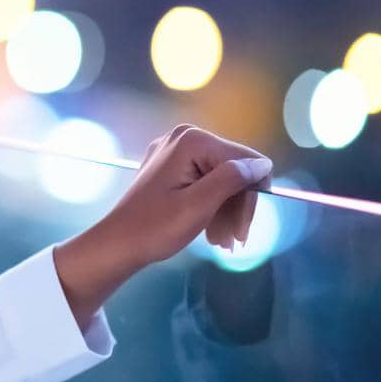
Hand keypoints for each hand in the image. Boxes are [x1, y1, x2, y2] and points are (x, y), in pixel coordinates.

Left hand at [108, 122, 274, 267]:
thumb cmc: (155, 227)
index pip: (247, 162)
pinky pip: (204, 182)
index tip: (243, 229)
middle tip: (234, 241)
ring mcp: (175, 152)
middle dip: (238, 207)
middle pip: (234, 170)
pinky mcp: (170, 168)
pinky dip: (212, 207)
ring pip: (221, 179)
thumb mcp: (199, 205)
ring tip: (223, 242)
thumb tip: (262, 163)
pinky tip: (213, 232)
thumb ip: (232, 179)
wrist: (117, 243)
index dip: (251, 196)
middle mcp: (184, 138)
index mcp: (192, 140)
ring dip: (227, 211)